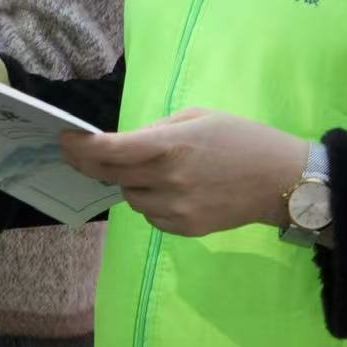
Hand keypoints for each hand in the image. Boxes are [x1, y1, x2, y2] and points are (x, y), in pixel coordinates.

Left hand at [59, 107, 310, 237]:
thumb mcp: (196, 117)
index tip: (64, 140)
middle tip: (81, 153)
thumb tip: (121, 142)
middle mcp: (168, 180)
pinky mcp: (186, 229)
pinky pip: (150, 215)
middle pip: (110, 176)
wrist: (282, 180)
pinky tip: (172, 189)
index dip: (80, 147)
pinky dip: (151, 201)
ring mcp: (176, 209)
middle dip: (93, 164)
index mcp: (169, 146)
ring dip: (129, 182)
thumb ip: (155, 130)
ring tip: (154, 169)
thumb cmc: (240, 138)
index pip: (109, 150)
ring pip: (129, 196)